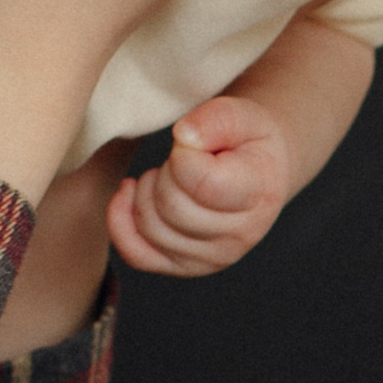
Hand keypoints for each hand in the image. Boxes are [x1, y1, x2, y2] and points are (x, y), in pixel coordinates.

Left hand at [107, 93, 294, 275]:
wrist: (261, 173)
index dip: (183, 155)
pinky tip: (128, 194)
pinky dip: (121, 224)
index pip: (202, 184)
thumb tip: (183, 136)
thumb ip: (216, 120)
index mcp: (259, 195)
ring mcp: (213, 258)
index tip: (192, 141)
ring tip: (169, 174)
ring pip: (151, 228)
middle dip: (166, 172)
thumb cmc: (249, 141)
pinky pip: (138, 255)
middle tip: (182, 157)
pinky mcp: (187, 267)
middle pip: (172, 206)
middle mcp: (240, 236)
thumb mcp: (244, 115)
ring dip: (147, 192)